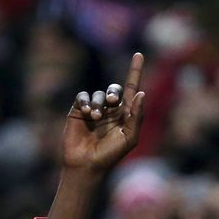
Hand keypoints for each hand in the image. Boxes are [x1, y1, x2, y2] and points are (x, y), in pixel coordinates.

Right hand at [62, 52, 145, 172]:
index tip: (139, 54)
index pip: (131, 88)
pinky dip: (85, 101)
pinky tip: (86, 112)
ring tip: (95, 116)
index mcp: (126, 114)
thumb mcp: (129, 137)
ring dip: (99, 103)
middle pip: (115, 89)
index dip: (135, 71)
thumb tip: (140, 94)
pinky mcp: (78, 111)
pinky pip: (83, 97)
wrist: (87, 165)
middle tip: (113, 102)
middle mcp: (111, 110)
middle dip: (114, 93)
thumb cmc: (111, 154)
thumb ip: (136, 116)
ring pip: (98, 94)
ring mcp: (94, 109)